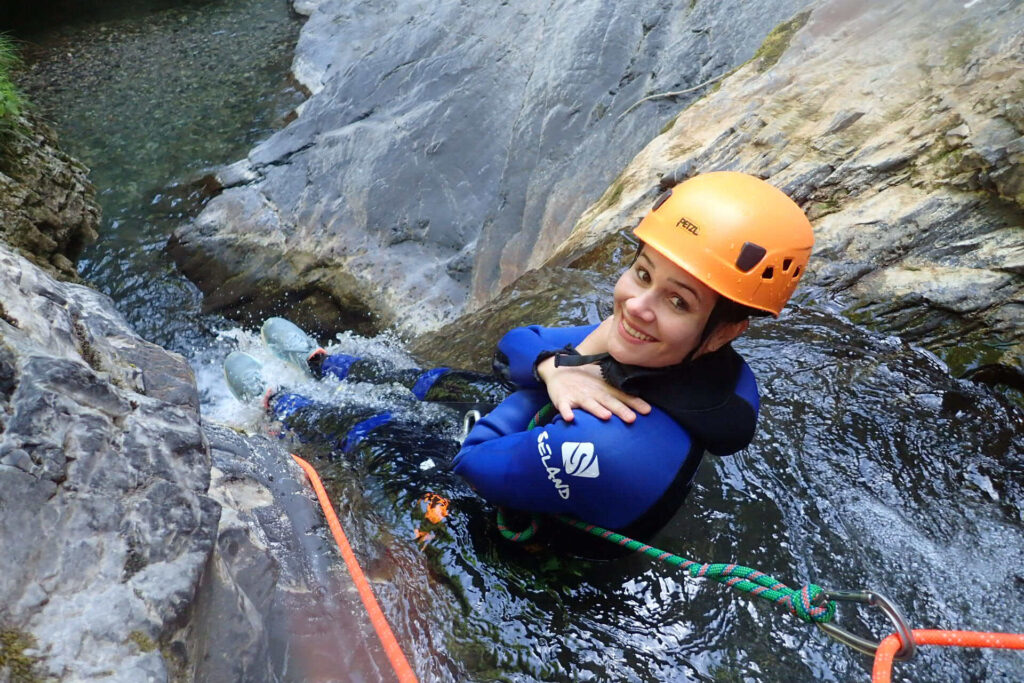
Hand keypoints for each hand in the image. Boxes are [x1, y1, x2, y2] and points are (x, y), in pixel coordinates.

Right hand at [536, 355, 650, 423]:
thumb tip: (642, 401)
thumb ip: (618, 391)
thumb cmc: (585, 379)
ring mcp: (578, 396)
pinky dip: (566, 412)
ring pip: (588, 403)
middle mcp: (593, 392)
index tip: (647, 410)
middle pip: (608, 401)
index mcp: (604, 388)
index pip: (622, 395)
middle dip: (620, 409)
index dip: (634, 403)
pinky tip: (570, 418)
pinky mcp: (563, 399)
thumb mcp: (603, 381)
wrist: (559, 370)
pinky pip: (564, 407)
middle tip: (632, 419)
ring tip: (606, 416)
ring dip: (597, 410)